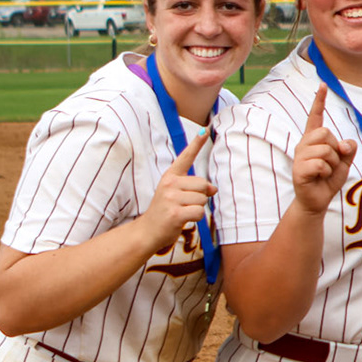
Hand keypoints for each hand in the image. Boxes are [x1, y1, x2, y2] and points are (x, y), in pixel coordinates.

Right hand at [139, 127, 215, 253]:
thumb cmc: (166, 212)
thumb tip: (214, 188)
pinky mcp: (174, 212)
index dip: (196, 144)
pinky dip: (195, 218)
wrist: (147, 231)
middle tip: (185, 205)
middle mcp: (169, 184)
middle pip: (203, 184)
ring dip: (197, 209)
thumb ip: (195, 188)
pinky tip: (182, 220)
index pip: (185, 157)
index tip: (205, 129)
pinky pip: (199, 212)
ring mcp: (171, 198)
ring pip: (203, 199)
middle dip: (201, 197)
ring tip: (181, 212)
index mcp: (170, 177)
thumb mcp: (177, 195)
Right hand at [291, 87, 357, 214]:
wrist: (317, 201)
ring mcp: (299, 156)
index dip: (319, 101)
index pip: (315, 116)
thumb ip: (348, 149)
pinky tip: (319, 178)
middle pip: (326, 133)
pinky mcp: (298, 169)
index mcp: (314, 139)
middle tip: (331, 163)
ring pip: (326, 149)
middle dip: (335, 149)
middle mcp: (304, 144)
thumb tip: (344, 143)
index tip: (323, 84)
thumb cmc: (329, 179)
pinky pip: (321, 164)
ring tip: (325, 172)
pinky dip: (327, 172)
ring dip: (333, 163)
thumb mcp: (345, 162)